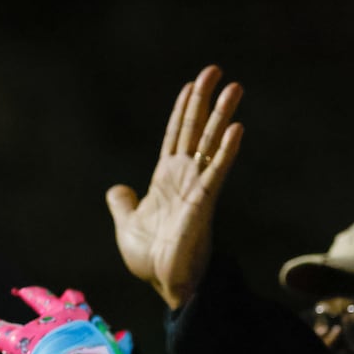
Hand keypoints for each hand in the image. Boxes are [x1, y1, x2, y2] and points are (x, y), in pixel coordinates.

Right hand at [0, 286, 141, 353]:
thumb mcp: (17, 345)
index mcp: (59, 314)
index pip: (41, 298)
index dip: (30, 294)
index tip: (22, 291)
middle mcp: (83, 319)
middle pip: (76, 303)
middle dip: (70, 299)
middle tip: (68, 295)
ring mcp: (101, 335)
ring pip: (99, 322)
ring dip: (94, 321)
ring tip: (95, 320)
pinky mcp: (115, 353)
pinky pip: (121, 346)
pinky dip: (122, 344)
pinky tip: (125, 340)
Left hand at [107, 65, 243, 310]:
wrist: (166, 283)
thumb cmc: (151, 259)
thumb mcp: (127, 225)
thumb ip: (122, 204)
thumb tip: (117, 188)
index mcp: (166, 180)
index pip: (176, 136)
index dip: (183, 110)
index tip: (193, 85)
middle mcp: (184, 178)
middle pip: (196, 130)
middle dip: (204, 100)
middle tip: (216, 70)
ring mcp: (197, 187)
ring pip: (210, 144)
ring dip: (222, 115)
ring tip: (235, 87)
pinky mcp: (204, 202)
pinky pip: (217, 171)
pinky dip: (226, 150)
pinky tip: (236, 128)